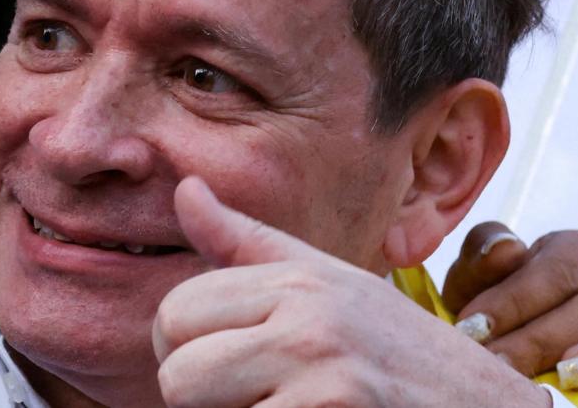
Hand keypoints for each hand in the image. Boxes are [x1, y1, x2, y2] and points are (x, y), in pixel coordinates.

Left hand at [151, 177, 550, 407]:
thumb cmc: (401, 357)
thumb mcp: (328, 285)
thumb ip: (246, 244)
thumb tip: (186, 189)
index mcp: (299, 281)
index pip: (176, 312)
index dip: (183, 350)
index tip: (223, 368)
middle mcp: (308, 322)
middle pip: (177, 370)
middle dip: (199, 397)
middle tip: (250, 400)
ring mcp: (322, 380)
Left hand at [444, 222, 577, 389]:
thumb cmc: (541, 316)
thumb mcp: (505, 292)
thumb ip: (484, 270)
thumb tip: (502, 249)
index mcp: (561, 245)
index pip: (521, 254)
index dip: (495, 288)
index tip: (466, 326)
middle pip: (558, 279)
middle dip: (514, 320)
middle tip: (484, 357)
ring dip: (548, 341)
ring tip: (512, 369)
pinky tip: (574, 372)